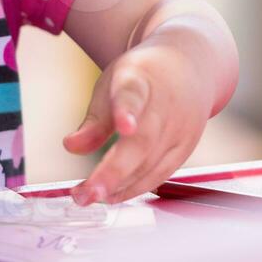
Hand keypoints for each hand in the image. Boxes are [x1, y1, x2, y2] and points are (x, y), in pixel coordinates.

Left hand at [62, 36, 210, 205]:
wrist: (190, 65)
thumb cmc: (144, 77)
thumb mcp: (113, 85)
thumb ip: (94, 120)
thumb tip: (71, 146)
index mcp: (141, 79)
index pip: (134, 95)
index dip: (127, 112)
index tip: (124, 127)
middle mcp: (166, 105)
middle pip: (143, 142)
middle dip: (114, 171)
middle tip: (86, 194)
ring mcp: (181, 128)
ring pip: (151, 164)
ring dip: (119, 186)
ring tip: (88, 196)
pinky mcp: (187, 147)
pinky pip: (160, 174)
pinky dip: (135, 188)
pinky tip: (112, 195)